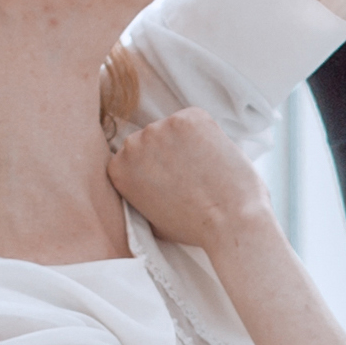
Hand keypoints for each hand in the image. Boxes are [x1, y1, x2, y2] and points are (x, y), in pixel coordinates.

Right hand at [104, 108, 277, 250]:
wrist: (227, 220)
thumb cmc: (193, 227)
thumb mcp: (149, 220)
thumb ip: (140, 196)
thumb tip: (145, 189)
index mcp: (118, 168)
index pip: (134, 155)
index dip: (154, 165)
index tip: (169, 177)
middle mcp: (133, 144)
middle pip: (152, 138)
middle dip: (168, 151)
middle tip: (190, 172)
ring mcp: (160, 128)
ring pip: (174, 127)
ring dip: (187, 141)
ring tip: (204, 167)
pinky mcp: (188, 118)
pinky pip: (195, 119)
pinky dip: (206, 131)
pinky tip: (214, 155)